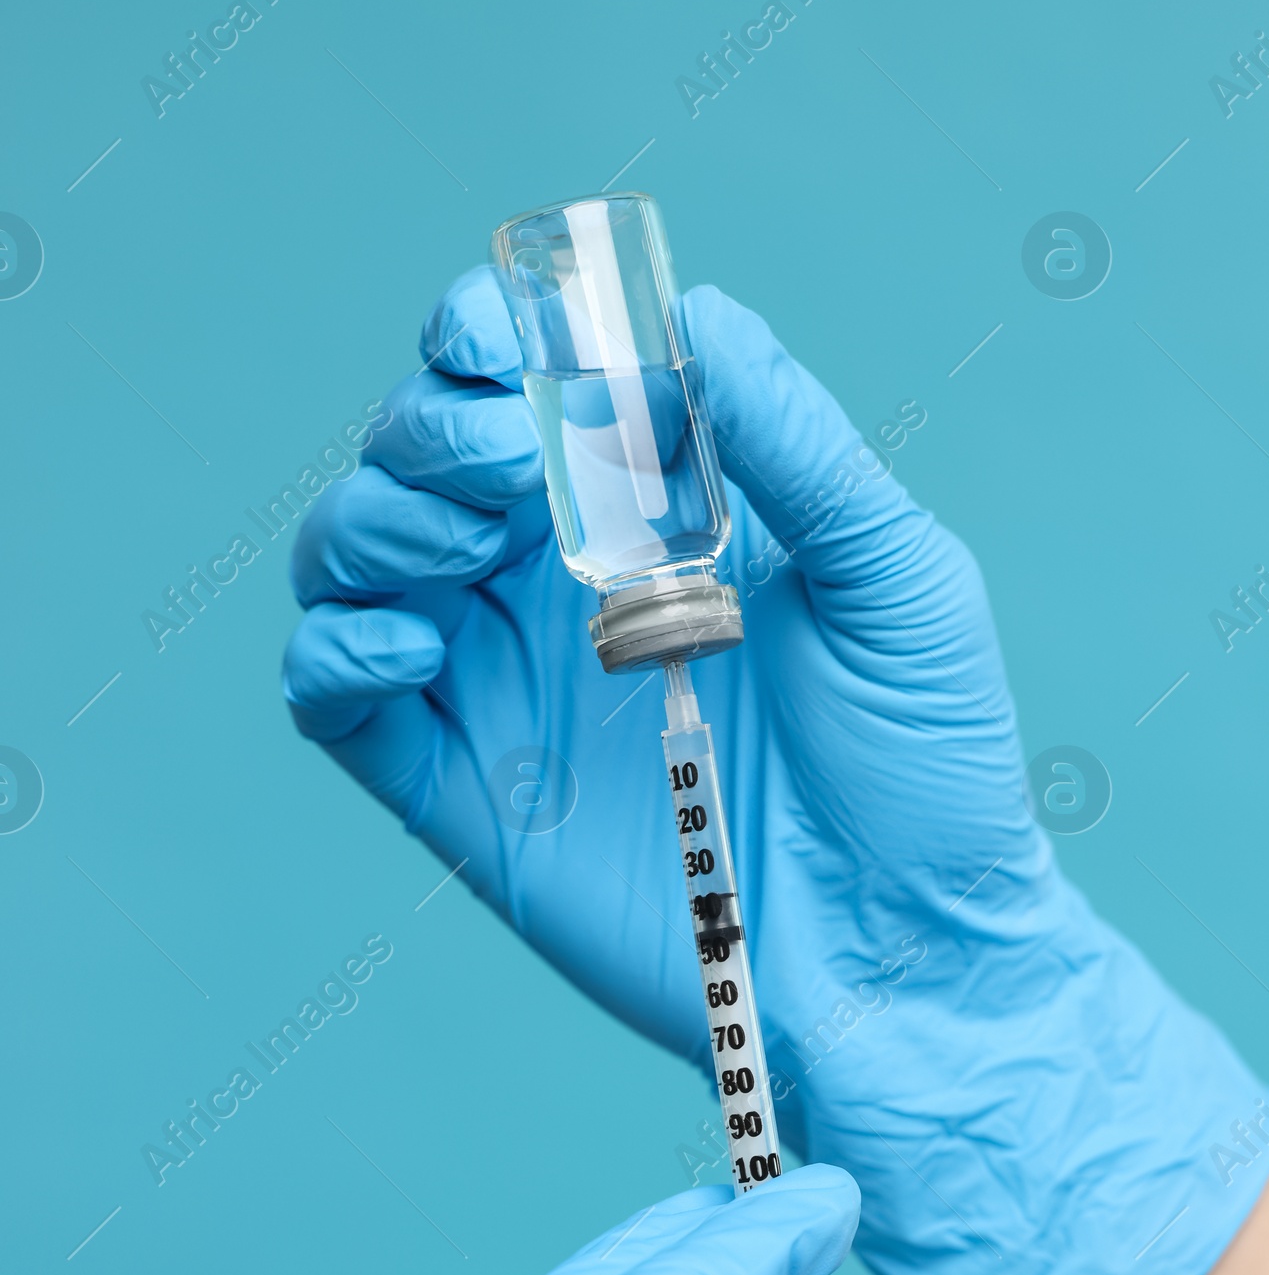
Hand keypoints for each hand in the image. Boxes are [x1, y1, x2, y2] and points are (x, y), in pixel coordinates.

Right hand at [283, 271, 1268, 1274]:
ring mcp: (502, 686)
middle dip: (432, 425)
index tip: (512, 346)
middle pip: (417, 453)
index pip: (526, 386)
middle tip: (512, 469)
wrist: (908, 957)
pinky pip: (339, 701)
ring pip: (354, 555)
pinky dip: (335, 646)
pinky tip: (406, 640)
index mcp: (657, 514)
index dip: (489, 337)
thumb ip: (796, 448)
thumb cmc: (927, 771)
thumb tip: (698, 317)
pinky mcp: (463, 793)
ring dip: (375, 515)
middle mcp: (561, 587)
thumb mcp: (897, 580)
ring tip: (466, 546)